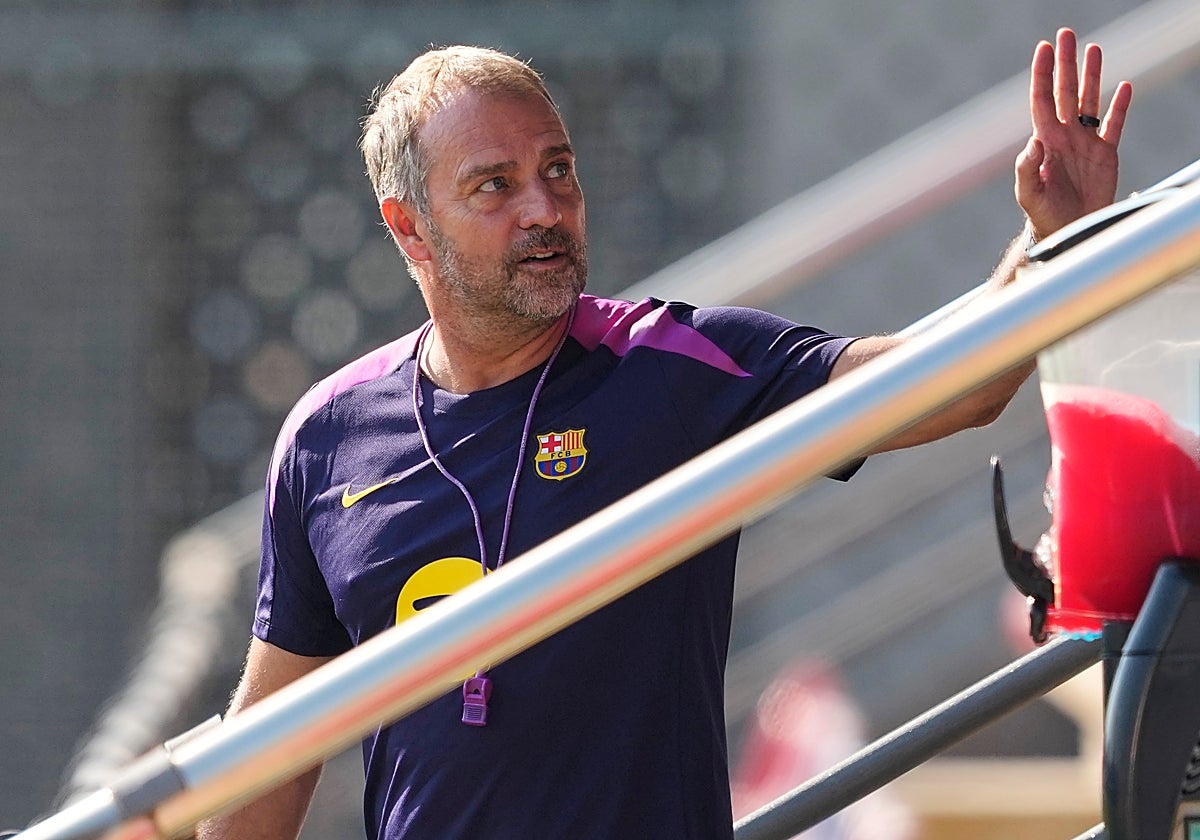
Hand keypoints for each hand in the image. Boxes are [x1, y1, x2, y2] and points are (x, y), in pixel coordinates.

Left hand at [1015, 27, 1132, 240]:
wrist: (1065, 232)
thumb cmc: (1042, 214)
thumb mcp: (1029, 193)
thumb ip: (1027, 167)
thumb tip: (1035, 140)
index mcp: (1044, 141)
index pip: (1042, 99)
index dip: (1043, 74)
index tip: (1045, 49)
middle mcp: (1064, 136)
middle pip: (1065, 91)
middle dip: (1066, 63)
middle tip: (1067, 35)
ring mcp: (1085, 142)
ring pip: (1089, 101)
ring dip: (1092, 76)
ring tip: (1094, 50)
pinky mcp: (1105, 154)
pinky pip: (1114, 124)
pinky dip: (1119, 106)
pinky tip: (1123, 87)